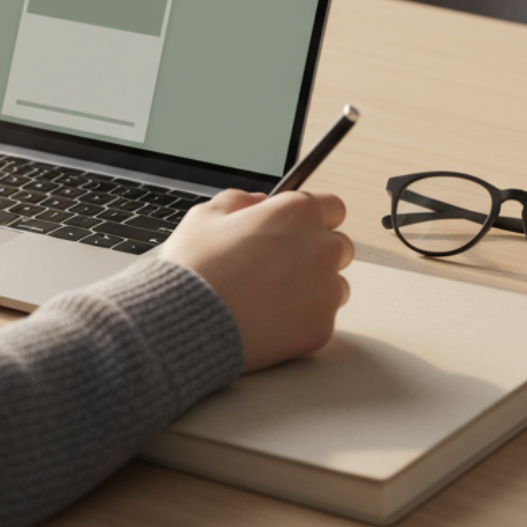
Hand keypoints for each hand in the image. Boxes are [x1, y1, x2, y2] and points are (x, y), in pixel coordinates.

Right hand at [157, 189, 353, 372]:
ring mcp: (326, 290)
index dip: (311, 218)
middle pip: (339, 246)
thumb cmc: (195, 267)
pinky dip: (302, 318)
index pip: (332, 207)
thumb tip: (258, 202)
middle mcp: (322, 248)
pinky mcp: (322, 327)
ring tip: (271, 295)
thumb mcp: (206, 215)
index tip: (296, 229)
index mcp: (298, 212)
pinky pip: (322, 318)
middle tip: (279, 265)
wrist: (187, 323)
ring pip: (335, 285)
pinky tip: (269, 318)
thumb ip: (239, 200)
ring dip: (313, 287)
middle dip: (315, 252)